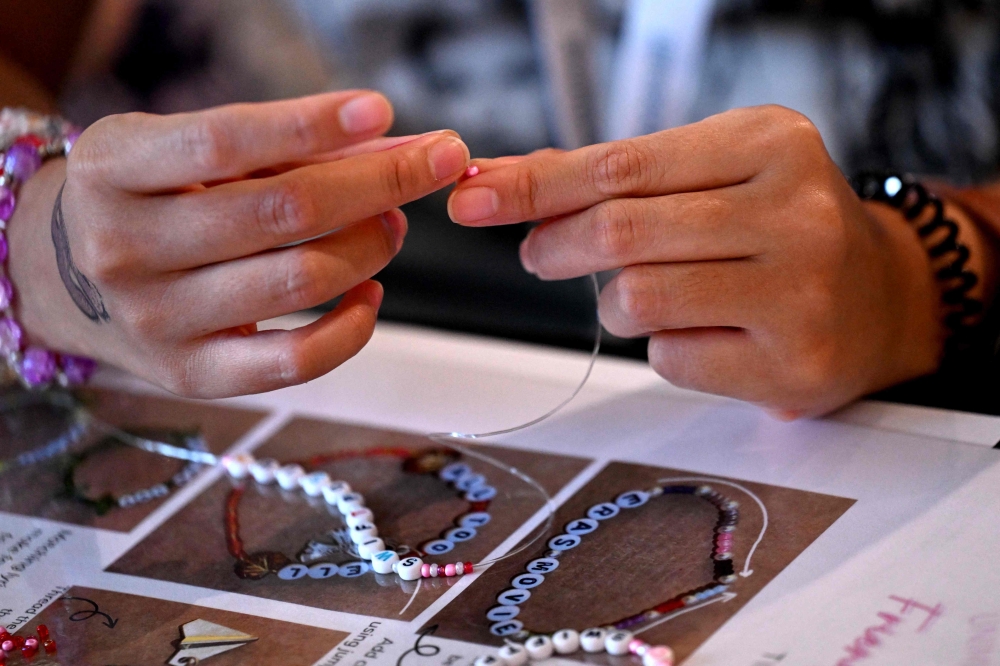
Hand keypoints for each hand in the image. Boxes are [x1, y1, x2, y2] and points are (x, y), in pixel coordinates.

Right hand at [9, 91, 470, 396]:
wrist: (70, 275)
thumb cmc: (150, 197)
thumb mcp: (186, 148)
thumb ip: (284, 145)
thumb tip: (401, 145)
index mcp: (115, 170)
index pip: (226, 142)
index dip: (311, 125)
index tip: (380, 111)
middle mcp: (126, 248)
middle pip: (283, 213)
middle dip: (378, 183)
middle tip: (431, 164)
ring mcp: (157, 320)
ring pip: (300, 281)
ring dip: (371, 246)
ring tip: (392, 223)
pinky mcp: (192, 374)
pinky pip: (294, 363)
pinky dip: (352, 328)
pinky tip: (369, 292)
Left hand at [447, 105, 966, 416]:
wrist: (882, 296)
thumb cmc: (779, 227)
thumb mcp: (715, 172)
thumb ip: (620, 177)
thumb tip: (507, 181)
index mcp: (769, 142)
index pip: (620, 165)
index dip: (536, 187)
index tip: (475, 199)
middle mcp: (795, 211)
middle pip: (622, 231)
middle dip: (556, 246)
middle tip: (539, 255)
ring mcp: (802, 292)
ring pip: (638, 298)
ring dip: (613, 304)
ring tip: (637, 296)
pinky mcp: (796, 363)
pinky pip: (672, 357)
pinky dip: (660, 346)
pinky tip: (697, 333)